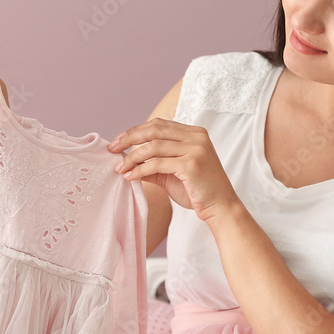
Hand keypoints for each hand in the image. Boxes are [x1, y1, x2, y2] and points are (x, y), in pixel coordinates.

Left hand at [108, 118, 239, 224]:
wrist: (221, 208)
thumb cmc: (197, 191)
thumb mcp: (172, 173)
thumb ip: (152, 163)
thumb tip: (126, 160)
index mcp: (194, 133)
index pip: (159, 124)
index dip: (136, 131)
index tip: (119, 142)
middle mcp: (196, 137)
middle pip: (154, 129)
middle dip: (129, 138)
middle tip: (112, 149)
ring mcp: (196, 149)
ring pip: (153, 146)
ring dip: (132, 158)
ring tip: (120, 168)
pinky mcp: (191, 165)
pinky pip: (157, 163)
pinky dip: (140, 170)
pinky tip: (130, 176)